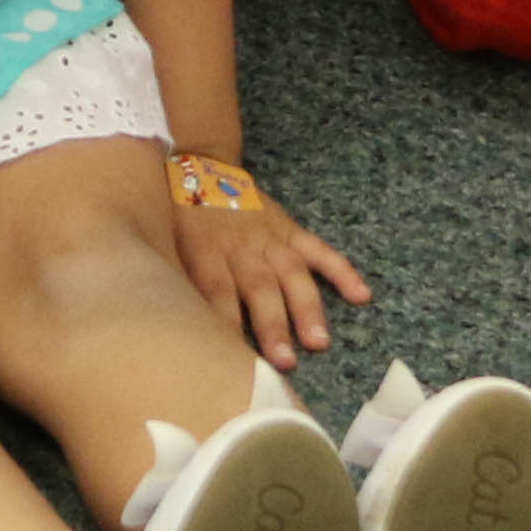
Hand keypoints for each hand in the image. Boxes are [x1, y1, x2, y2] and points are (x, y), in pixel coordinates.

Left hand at [167, 154, 368, 368]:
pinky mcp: (291, 230)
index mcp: (206, 250)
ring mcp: (271, 237)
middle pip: (258, 287)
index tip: (234, 357)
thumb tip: (182, 326)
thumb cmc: (181, 217)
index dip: (226, 321)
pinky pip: (320, 250)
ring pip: (292, 274)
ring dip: (306, 308)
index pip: (216, 288)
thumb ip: (180, 281)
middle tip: (285, 361)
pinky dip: (342, 271)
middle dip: (273, 325)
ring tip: (319, 341)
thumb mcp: (169, 245)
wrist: (202, 168)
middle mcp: (242, 246)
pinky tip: (361, 295)